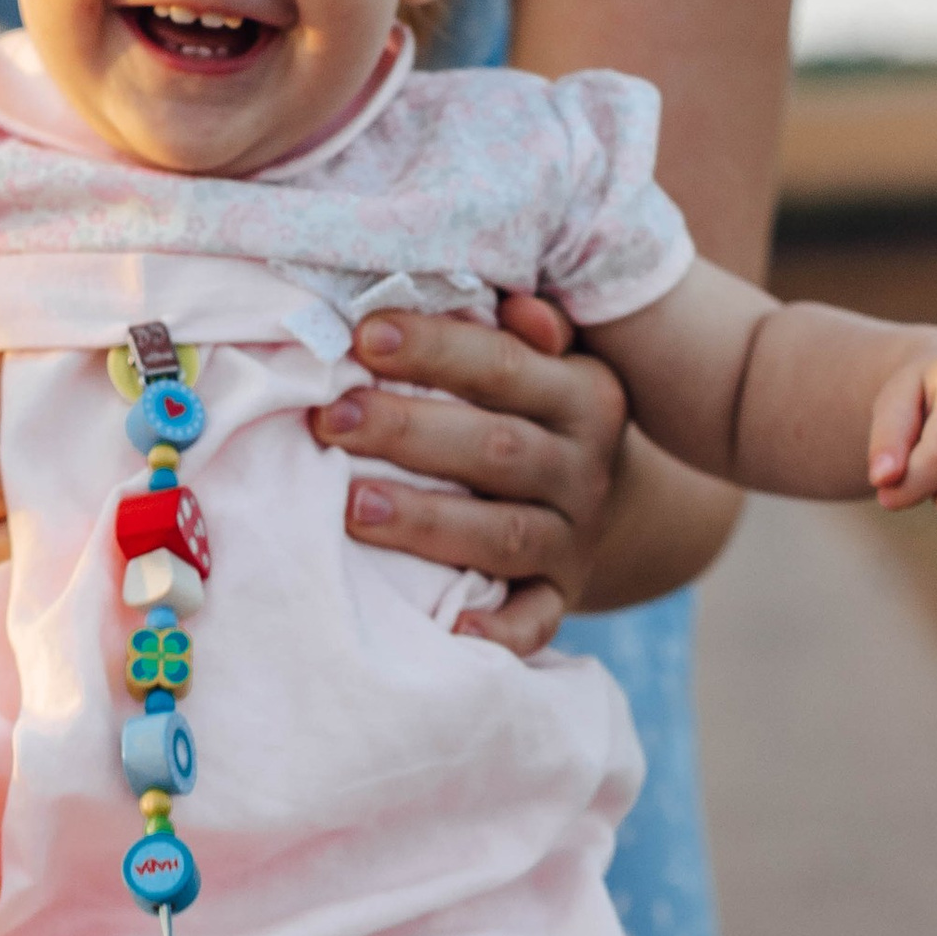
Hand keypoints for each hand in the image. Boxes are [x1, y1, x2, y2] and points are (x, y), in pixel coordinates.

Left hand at [311, 294, 629, 659]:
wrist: (605, 499)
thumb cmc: (535, 411)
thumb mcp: (546, 362)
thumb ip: (520, 332)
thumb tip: (517, 304)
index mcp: (583, 394)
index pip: (503, 365)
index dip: (433, 349)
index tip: (361, 335)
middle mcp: (584, 469)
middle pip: (497, 449)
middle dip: (408, 432)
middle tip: (331, 419)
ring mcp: (574, 539)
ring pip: (504, 534)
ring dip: (427, 521)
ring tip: (352, 507)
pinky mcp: (559, 597)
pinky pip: (535, 622)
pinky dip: (498, 631)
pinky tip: (449, 627)